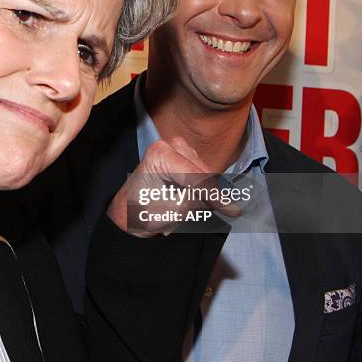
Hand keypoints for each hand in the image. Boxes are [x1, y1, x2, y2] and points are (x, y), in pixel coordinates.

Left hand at [107, 137, 239, 236]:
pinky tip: (189, 200)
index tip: (233, 211)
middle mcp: (170, 145)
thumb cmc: (141, 211)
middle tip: (205, 216)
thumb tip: (220, 200)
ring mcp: (178, 148)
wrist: (128, 210)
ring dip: (203, 194)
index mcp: (160, 155)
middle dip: (209, 196)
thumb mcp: (170, 212)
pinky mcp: (186, 155)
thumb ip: (195, 202)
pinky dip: (201, 190)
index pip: (196, 176)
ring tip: (183, 209)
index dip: (215, 195)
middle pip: (204, 173)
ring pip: (206, 174)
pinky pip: (203, 174)